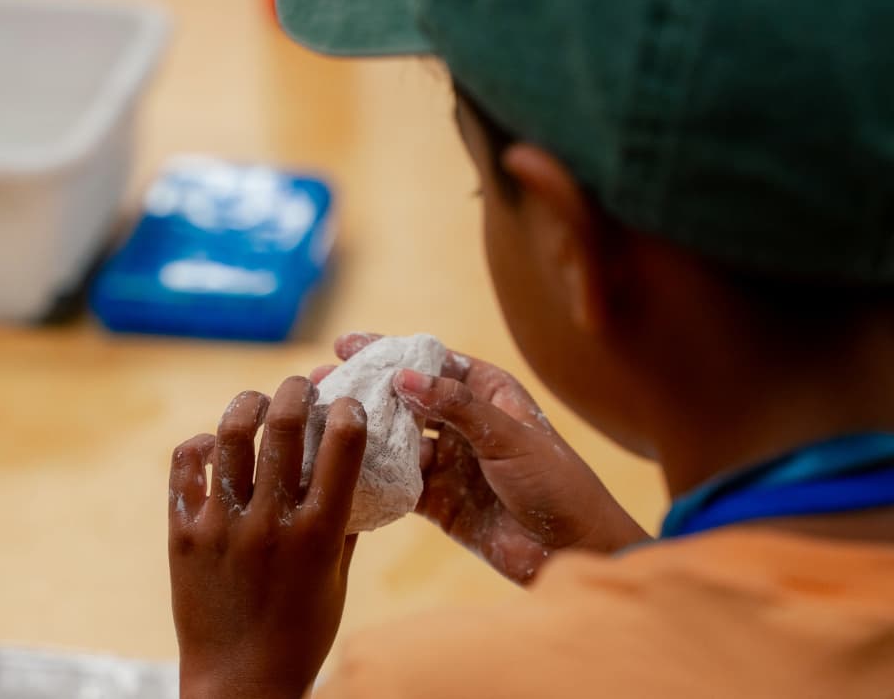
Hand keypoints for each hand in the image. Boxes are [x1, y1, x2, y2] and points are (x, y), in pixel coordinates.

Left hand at [168, 376, 365, 698]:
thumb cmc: (301, 632)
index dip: (348, 411)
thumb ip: (344, 523)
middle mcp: (271, 522)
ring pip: (230, 435)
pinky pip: (186, 468)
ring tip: (256, 403)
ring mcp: (223, 526)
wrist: (240, 683)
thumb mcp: (336, 578)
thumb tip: (351, 472)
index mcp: (319, 533)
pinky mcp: (184, 535)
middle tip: (299, 386)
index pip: (342, 445)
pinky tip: (213, 445)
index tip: (347, 404)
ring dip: (247, 405)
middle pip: (283, 426)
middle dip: (295, 392)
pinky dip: (200, 446)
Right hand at [321, 333, 648, 583]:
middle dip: (365, 390)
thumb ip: (456, 408)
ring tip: (320, 423)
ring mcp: (451, 463)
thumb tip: (404, 378)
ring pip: (397, 442)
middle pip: (407, 400)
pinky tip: (338, 469)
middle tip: (321, 380)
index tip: (348, 344)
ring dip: (362, 433)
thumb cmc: (556, 483)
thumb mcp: (508, 437)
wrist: (573, 550)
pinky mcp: (440, 502)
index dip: (390, 352)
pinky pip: (399, 485)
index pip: (432, 363)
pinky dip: (372, 477)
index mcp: (489, 393)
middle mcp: (465, 424)